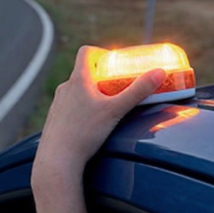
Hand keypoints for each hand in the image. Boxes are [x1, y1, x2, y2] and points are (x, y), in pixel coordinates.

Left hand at [33, 45, 164, 182]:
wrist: (58, 160)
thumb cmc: (84, 134)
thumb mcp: (116, 110)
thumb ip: (138, 91)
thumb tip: (159, 72)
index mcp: (77, 80)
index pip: (86, 52)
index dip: (100, 52)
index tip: (113, 61)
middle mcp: (64, 89)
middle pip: (83, 73)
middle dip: (101, 77)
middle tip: (116, 87)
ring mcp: (57, 104)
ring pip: (75, 92)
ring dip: (90, 94)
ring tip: (106, 108)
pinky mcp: (54, 120)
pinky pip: (69, 108)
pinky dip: (81, 110)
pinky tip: (91, 125)